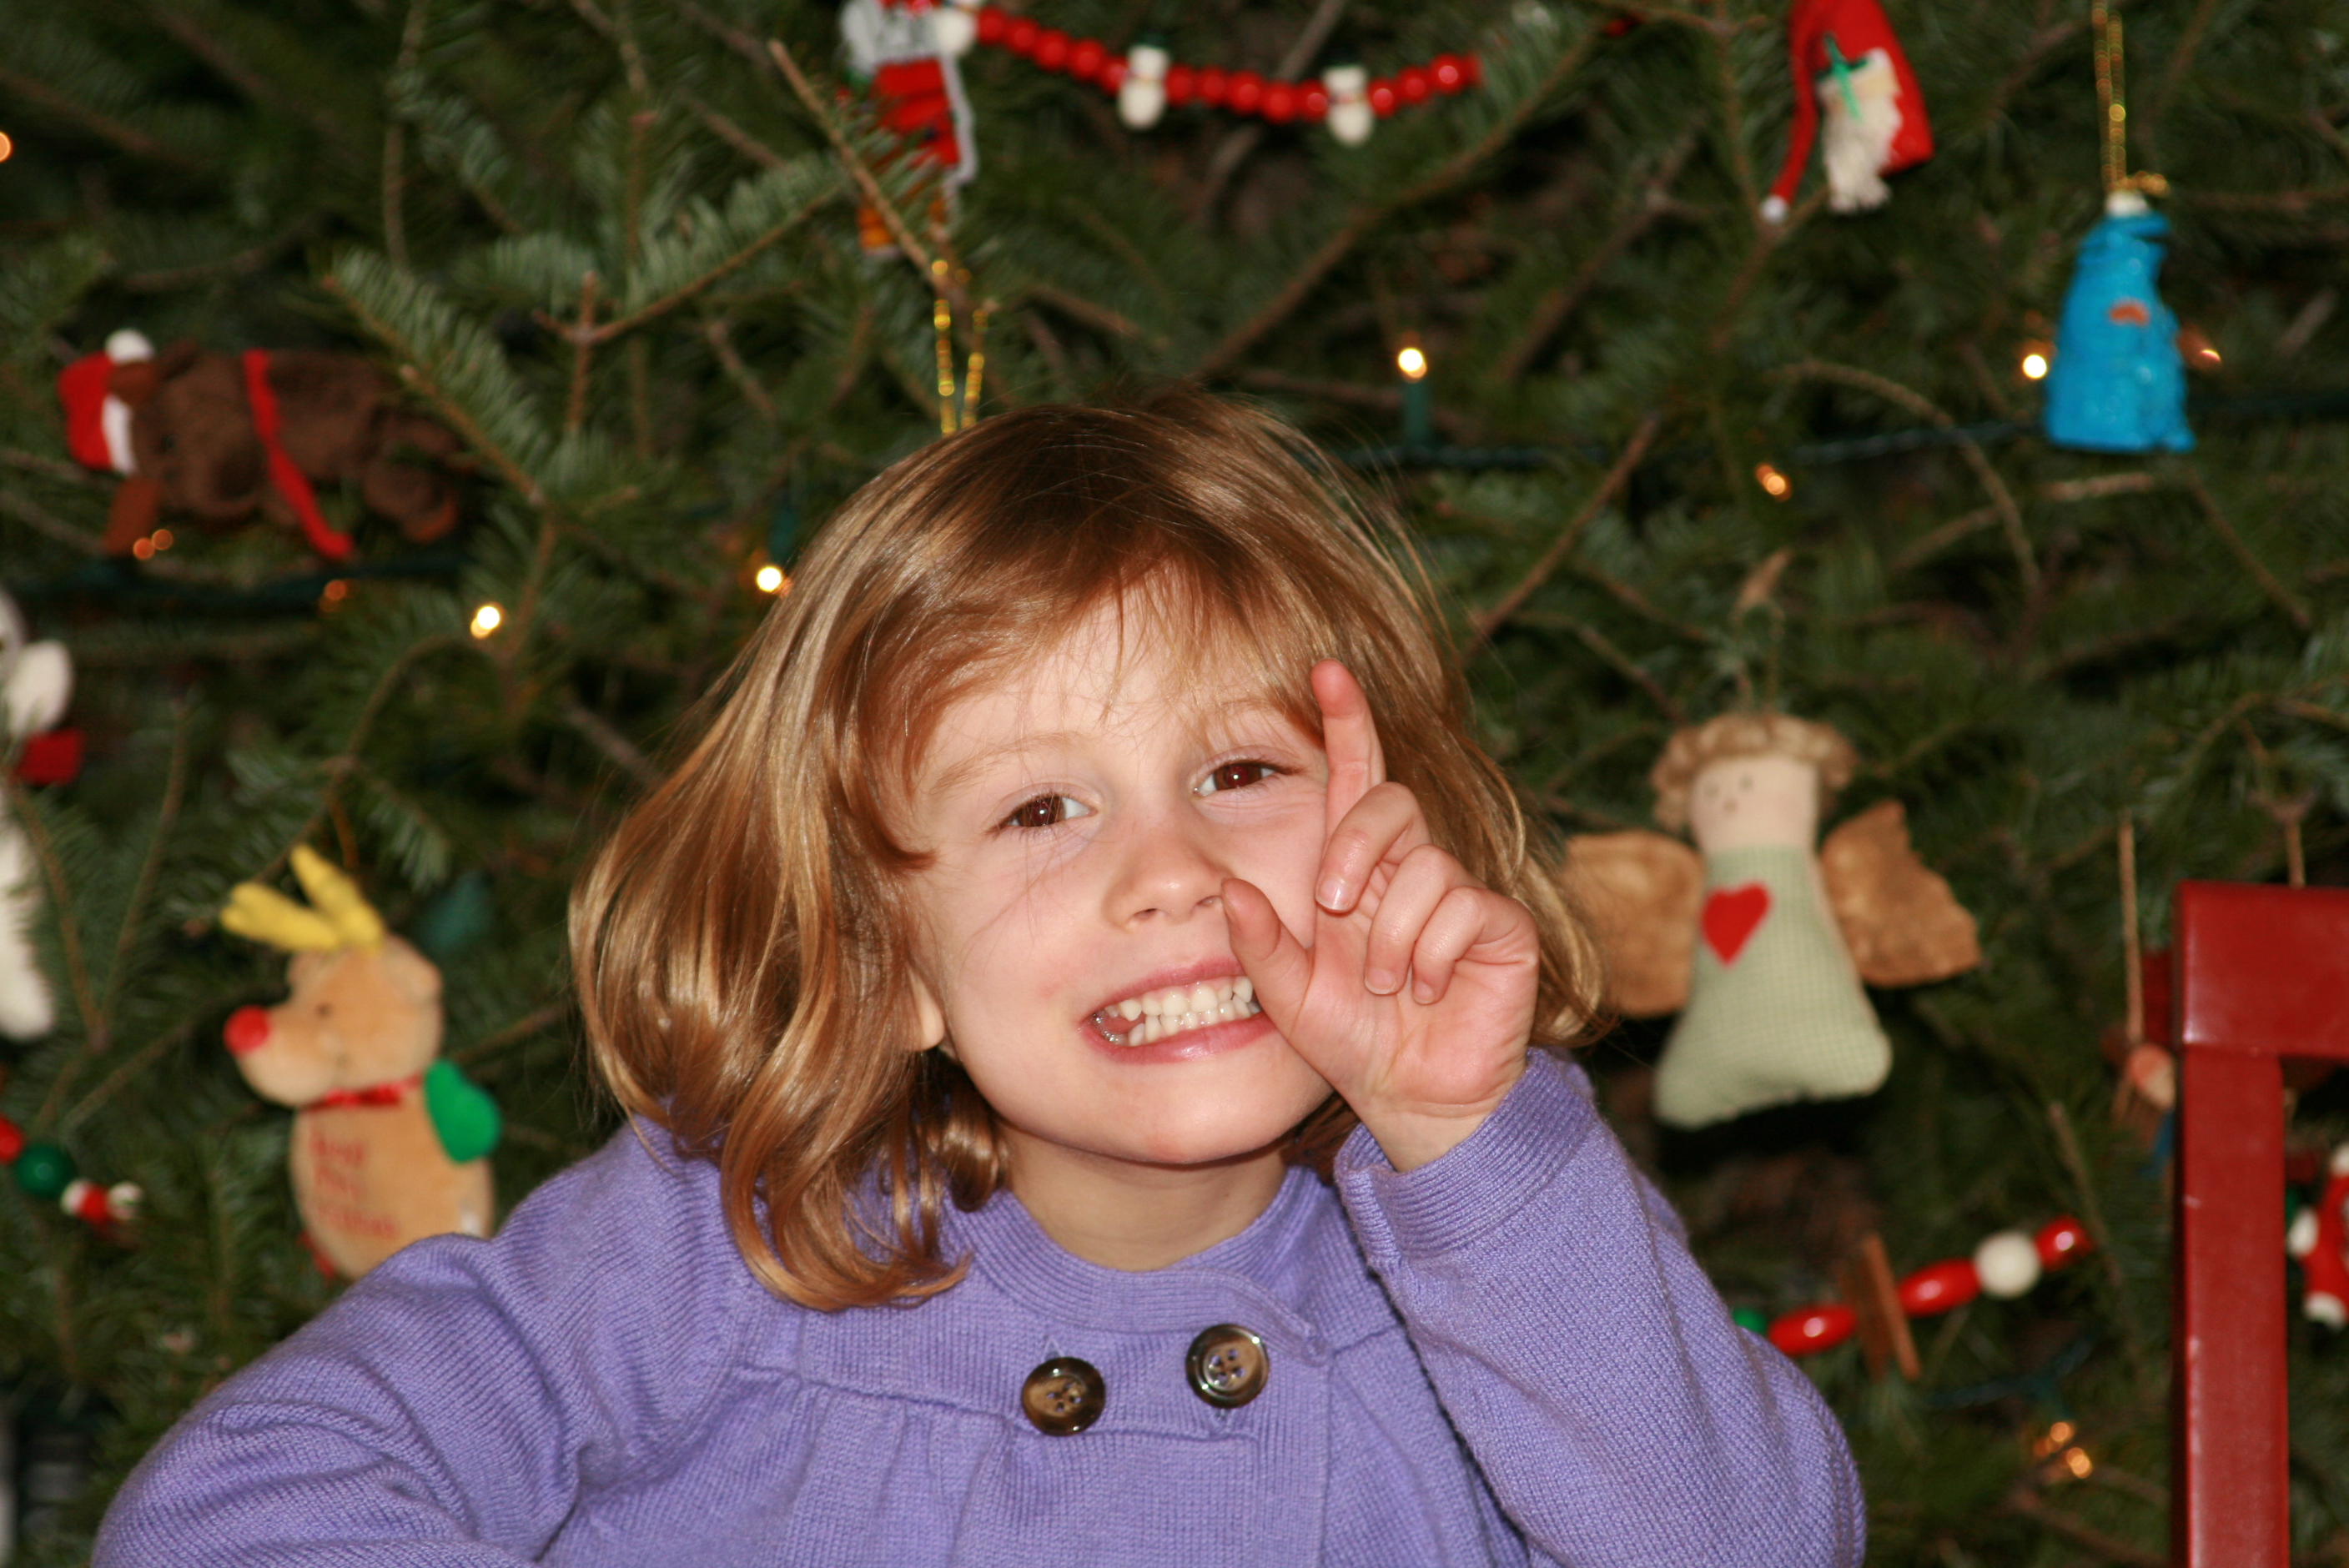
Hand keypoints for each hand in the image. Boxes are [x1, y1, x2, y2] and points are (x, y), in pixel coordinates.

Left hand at [1221, 661, 1540, 1170]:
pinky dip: (1434, 954)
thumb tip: (1228, 890)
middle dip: (1354, 845)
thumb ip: (1259, 943)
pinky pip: (1465, 907)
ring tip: (1389, 983)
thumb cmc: (1354, 1041)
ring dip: (1392, 934)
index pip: (1356, 781)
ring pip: (1425, 866)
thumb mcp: (1287, 996)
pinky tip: (1428, 991)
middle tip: (1331, 906)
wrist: (1414, 1101)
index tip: (1325, 670)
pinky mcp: (1501, 926)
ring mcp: (1460, 894)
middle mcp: (1410, 870)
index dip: (1347, 723)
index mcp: (1357, 873)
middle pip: (1390, 803)